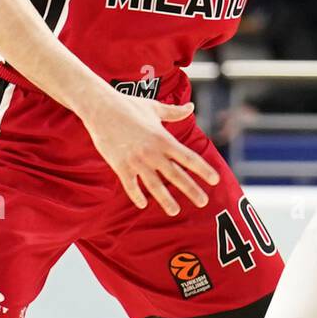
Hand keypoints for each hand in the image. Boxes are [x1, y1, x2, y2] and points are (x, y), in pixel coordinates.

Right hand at [81, 91, 220, 215]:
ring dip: (165, 200)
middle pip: (175, 175)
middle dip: (191, 190)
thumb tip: (192, 106)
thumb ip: (174, 112)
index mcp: (163, 138)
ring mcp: (136, 161)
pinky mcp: (119, 165)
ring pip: (154, 185)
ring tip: (175, 212)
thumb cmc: (129, 105)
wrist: (101, 108)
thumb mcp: (154, 107)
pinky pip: (130, 185)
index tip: (215, 180)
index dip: (203, 169)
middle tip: (204, 203)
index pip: (188, 157)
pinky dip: (136, 195)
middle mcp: (152, 152)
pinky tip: (143, 205)